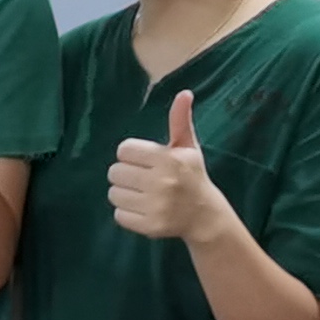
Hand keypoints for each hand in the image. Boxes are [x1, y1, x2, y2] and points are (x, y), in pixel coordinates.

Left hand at [107, 87, 226, 243]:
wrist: (205, 215)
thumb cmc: (192, 176)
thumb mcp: (188, 147)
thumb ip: (180, 120)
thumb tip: (184, 93)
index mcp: (169, 159)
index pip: (124, 150)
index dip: (131, 155)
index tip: (144, 161)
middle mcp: (163, 182)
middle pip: (115, 172)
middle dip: (125, 174)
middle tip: (142, 179)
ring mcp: (156, 206)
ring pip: (114, 194)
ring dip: (123, 194)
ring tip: (141, 194)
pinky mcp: (150, 226)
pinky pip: (119, 215)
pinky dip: (127, 212)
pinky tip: (143, 209)